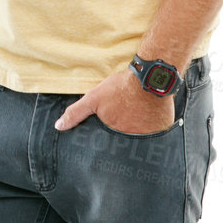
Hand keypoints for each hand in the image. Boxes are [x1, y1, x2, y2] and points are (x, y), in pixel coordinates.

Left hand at [54, 69, 175, 132]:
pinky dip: (154, 127)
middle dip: (126, 136)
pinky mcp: (163, 129)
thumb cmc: (121, 87)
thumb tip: (59, 126)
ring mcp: (150, 135)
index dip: (111, 139)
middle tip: (128, 121)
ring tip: (138, 117)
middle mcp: (133, 139)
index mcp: (116, 135)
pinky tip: (150, 116)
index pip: (111, 146)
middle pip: (127, 144)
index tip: (114, 129)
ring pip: (143, 138)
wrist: (150, 75)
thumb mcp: (94, 98)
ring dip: (141, 131)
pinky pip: (158, 133)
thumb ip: (75, 113)